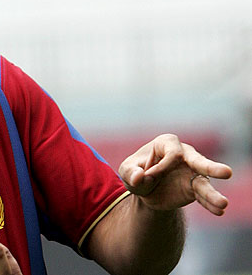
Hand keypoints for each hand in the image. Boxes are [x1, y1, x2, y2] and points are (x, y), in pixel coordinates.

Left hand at [118, 134, 232, 214]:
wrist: (144, 190)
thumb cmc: (136, 172)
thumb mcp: (127, 171)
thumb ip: (131, 173)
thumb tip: (139, 178)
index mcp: (166, 143)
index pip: (172, 154)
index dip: (161, 168)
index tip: (149, 176)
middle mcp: (184, 155)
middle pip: (198, 161)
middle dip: (211, 167)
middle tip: (227, 173)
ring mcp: (192, 173)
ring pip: (204, 182)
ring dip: (212, 194)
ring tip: (223, 204)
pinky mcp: (194, 189)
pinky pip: (202, 197)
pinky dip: (209, 204)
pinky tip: (218, 211)